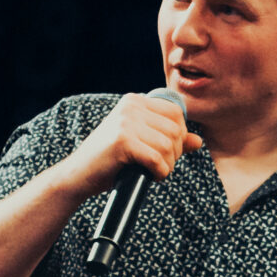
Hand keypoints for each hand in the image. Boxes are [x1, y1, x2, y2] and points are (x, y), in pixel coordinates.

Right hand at [64, 94, 201, 200]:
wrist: (78, 175)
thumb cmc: (110, 161)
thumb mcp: (141, 145)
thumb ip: (169, 139)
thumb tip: (198, 141)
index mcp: (134, 101)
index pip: (176, 113)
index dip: (179, 136)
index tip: (168, 152)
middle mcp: (130, 106)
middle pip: (176, 129)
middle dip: (175, 153)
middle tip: (160, 165)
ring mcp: (126, 121)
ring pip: (169, 145)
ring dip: (167, 164)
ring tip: (154, 171)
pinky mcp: (123, 140)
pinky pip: (156, 158)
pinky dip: (159, 172)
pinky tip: (150, 176)